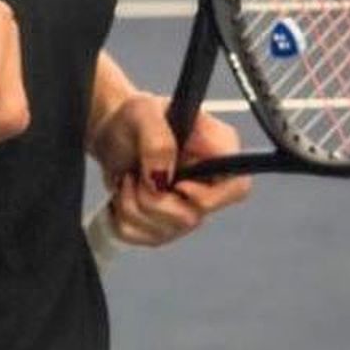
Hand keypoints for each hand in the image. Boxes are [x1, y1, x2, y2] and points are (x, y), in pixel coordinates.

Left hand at [90, 93, 251, 248]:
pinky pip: (141, 236)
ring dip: (133, 204)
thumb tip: (163, 175)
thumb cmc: (134, 117)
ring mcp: (187, 208)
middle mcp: (208, 183)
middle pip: (193, 217)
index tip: (176, 184)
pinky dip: (122, 216)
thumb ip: (158, 142)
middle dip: (153, 199)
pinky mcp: (164, 225)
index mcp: (218, 150)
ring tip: (129, 178)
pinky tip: (125, 193)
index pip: (238, 188)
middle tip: (137, 173)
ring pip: (164, 231)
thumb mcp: (144, 113)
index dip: (207, 196)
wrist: (111, 133)